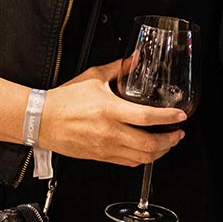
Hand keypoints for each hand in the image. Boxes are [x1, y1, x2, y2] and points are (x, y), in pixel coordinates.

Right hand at [40, 58, 186, 167]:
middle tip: (178, 133)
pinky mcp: (100, 156)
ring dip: (159, 152)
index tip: (181, 116)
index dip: (167, 118)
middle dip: (170, 141)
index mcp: (109, 110)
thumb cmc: (64, 100)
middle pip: (148, 144)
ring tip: (167, 143)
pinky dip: (142, 158)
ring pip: (141, 158)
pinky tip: (147, 151)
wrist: (42, 120)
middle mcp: (109, 132)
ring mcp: (105, 147)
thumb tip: (136, 58)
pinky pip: (128, 162)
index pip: (146, 118)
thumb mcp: (93, 77)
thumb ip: (119, 68)